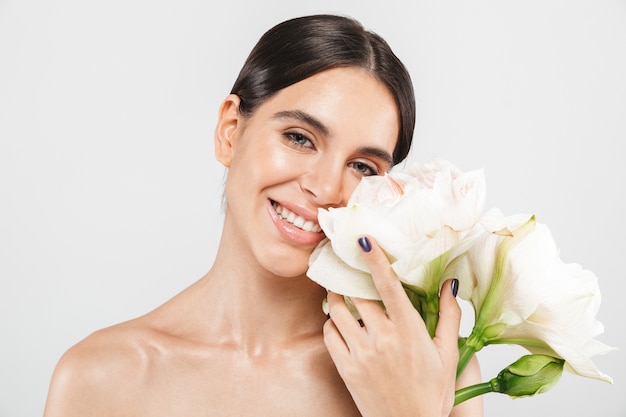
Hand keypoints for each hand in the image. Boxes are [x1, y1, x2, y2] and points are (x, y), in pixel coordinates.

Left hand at [324, 236, 460, 416]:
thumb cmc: (432, 393)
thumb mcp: (448, 355)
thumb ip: (450, 316)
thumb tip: (450, 284)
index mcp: (409, 330)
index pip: (388, 286)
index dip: (375, 260)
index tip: (364, 240)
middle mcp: (382, 338)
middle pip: (357, 293)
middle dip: (349, 274)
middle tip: (345, 262)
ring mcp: (361, 353)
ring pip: (337, 310)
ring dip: (336, 295)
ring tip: (339, 289)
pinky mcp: (345, 368)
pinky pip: (330, 334)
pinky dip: (331, 322)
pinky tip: (340, 321)